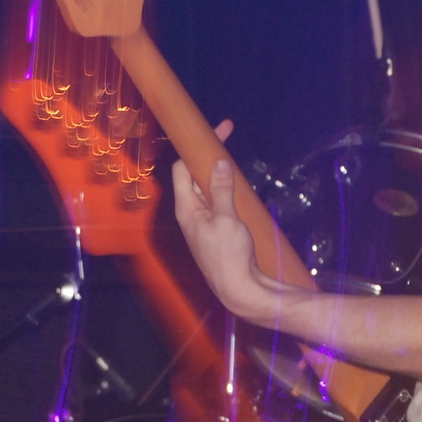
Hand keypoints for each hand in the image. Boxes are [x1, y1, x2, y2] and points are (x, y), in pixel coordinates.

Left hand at [172, 120, 277, 323]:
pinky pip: (217, 202)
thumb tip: (218, 162)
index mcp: (186, 208)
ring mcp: (204, 223)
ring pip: (207, 189)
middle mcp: (191, 214)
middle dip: (208, 155)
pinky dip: (225, 189)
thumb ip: (221, 189)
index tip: (215, 131)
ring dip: (218, 172)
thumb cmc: (229, 256)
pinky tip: (237, 186)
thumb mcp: (227, 219)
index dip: (194, 147)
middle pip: (194, 176)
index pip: (182, 169)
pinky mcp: (217, 231)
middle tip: (227, 135)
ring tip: (233, 157)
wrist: (240, 290)